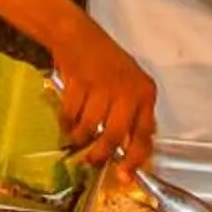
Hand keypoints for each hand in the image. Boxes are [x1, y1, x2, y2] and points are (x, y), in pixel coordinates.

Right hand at [48, 14, 158, 175]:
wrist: (79, 36)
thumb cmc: (107, 63)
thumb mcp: (130, 86)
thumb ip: (134, 114)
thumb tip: (134, 149)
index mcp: (144, 94)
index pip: (144, 134)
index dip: (134, 158)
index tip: (124, 175)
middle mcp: (127, 91)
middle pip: (114, 136)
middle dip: (101, 154)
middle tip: (92, 161)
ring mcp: (103, 87)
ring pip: (89, 128)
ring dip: (79, 138)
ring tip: (76, 136)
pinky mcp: (79, 84)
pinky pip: (70, 116)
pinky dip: (66, 123)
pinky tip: (67, 120)